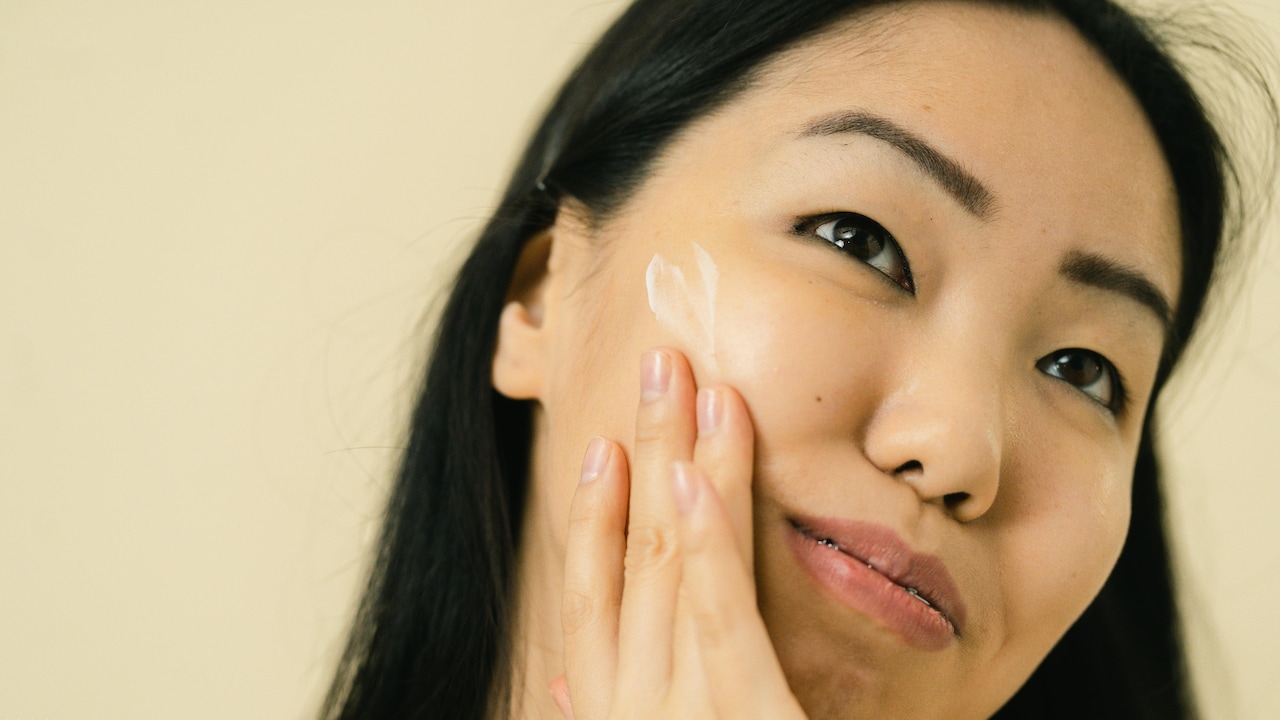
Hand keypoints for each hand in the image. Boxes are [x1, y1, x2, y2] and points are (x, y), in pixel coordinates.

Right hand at [554, 348, 807, 718]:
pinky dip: (707, 545)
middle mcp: (632, 707)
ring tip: (684, 378)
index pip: (589, 601)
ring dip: (673, 458)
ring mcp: (676, 715)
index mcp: (613, 713)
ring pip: (670, 563)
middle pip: (635, 555)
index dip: (591, 517)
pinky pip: (723, 620)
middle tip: (660, 363)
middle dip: (645, 447)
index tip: (601, 446)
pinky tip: (697, 477)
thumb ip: (609, 718)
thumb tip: (567, 690)